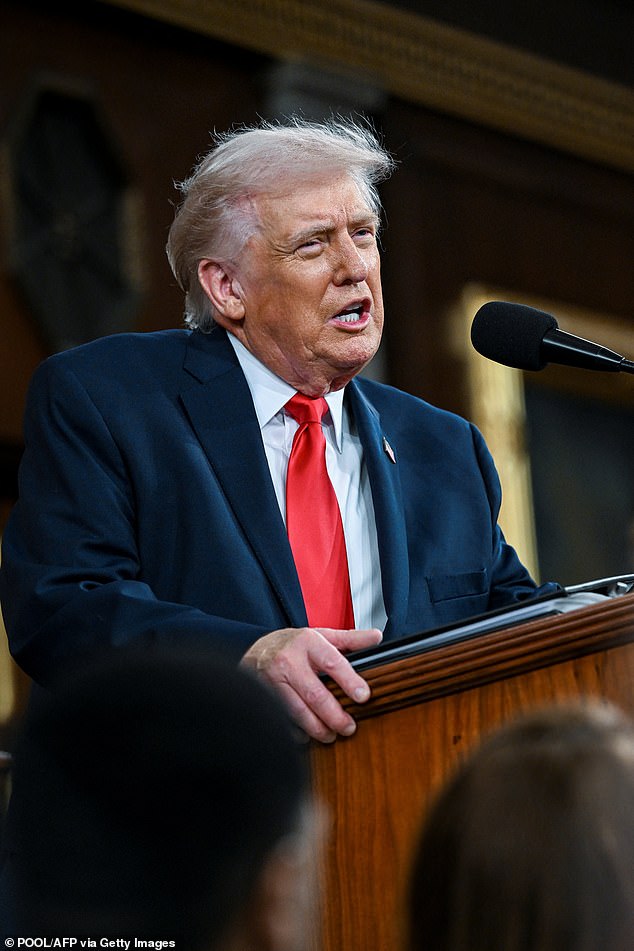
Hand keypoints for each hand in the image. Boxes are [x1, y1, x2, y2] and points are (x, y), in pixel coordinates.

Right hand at [241, 627, 382, 742]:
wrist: (257, 649)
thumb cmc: (293, 644)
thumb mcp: (321, 635)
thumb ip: (350, 639)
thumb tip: (377, 637)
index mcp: (307, 642)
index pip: (332, 663)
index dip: (349, 681)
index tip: (363, 697)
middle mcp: (288, 660)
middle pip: (315, 694)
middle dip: (335, 715)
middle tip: (349, 727)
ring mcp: (272, 679)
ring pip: (298, 711)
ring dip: (317, 728)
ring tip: (331, 735)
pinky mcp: (262, 695)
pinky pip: (282, 719)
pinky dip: (296, 731)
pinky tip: (307, 735)